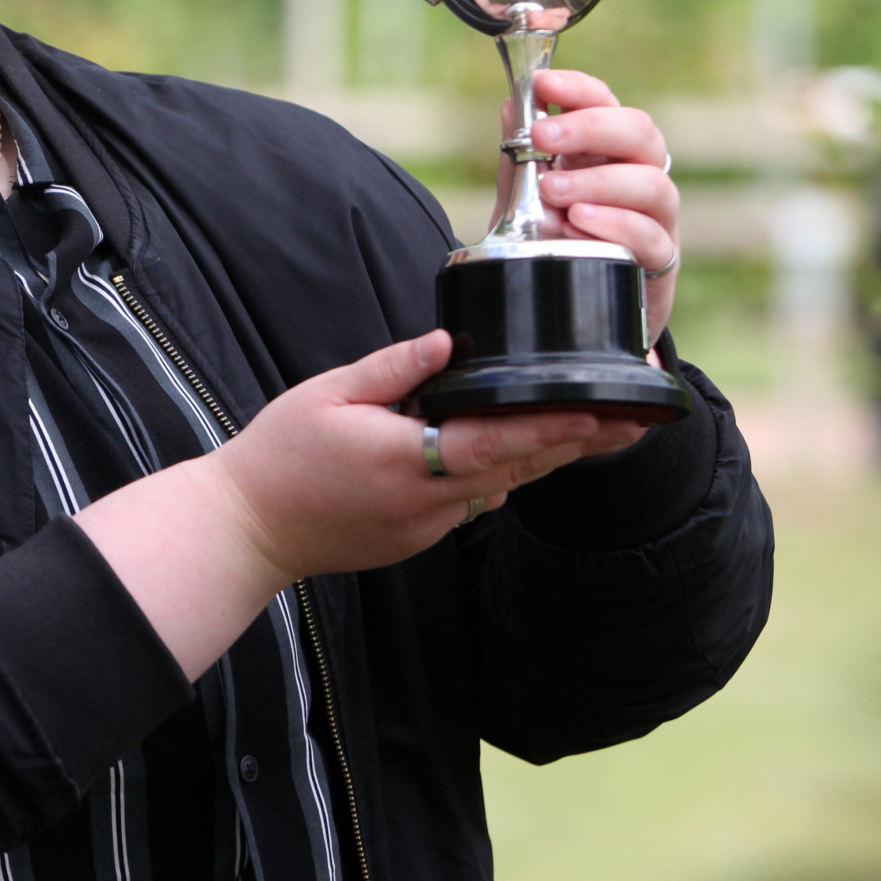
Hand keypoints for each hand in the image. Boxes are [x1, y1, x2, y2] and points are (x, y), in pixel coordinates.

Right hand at [211, 330, 643, 583]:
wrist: (245, 529)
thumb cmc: (279, 454)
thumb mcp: (327, 394)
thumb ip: (393, 367)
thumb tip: (447, 341)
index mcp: (404, 461)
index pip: (497, 442)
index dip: (553, 425)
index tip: (601, 409)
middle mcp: (426, 502)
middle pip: (518, 469)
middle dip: (577, 441)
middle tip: (635, 420)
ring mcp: (424, 528)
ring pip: (502, 487)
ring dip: (549, 457)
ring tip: (600, 430)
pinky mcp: (416, 538)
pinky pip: (473, 501)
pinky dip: (506, 473)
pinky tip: (531, 451)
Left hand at [497, 68, 680, 341]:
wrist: (574, 308)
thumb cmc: (557, 243)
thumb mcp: (527, 200)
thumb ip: (520, 158)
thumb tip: (512, 105)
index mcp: (607, 152)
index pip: (607, 103)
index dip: (579, 89)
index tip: (543, 83)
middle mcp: (640, 175)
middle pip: (641, 132)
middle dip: (590, 128)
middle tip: (541, 137)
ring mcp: (656, 218)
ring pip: (654, 184)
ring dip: (599, 182)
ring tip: (553, 190)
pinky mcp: (661, 261)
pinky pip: (653, 238)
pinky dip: (615, 227)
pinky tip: (578, 225)